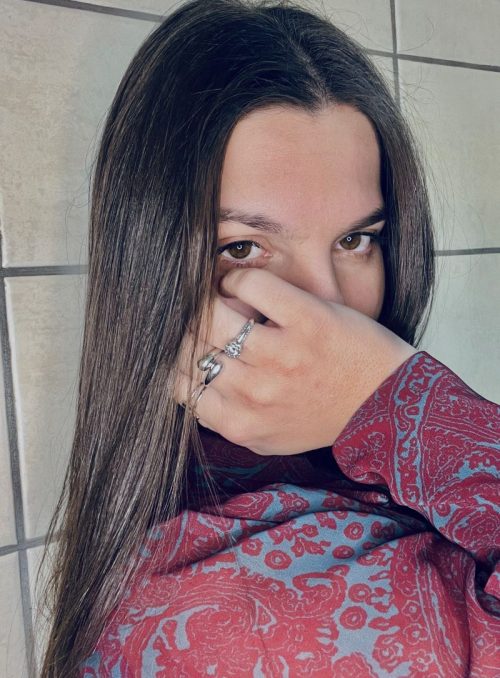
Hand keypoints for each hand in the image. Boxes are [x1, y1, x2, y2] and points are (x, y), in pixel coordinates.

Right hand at [175, 268, 417, 454]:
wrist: (387, 404)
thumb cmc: (324, 416)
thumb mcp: (268, 436)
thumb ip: (225, 418)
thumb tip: (189, 380)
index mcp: (241, 424)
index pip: (177, 383)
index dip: (175, 359)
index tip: (185, 344)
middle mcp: (256, 392)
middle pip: (188, 345)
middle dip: (187, 326)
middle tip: (196, 315)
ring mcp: (281, 355)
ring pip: (210, 312)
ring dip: (206, 298)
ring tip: (215, 296)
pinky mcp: (307, 319)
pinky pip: (249, 284)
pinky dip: (237, 278)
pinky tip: (241, 284)